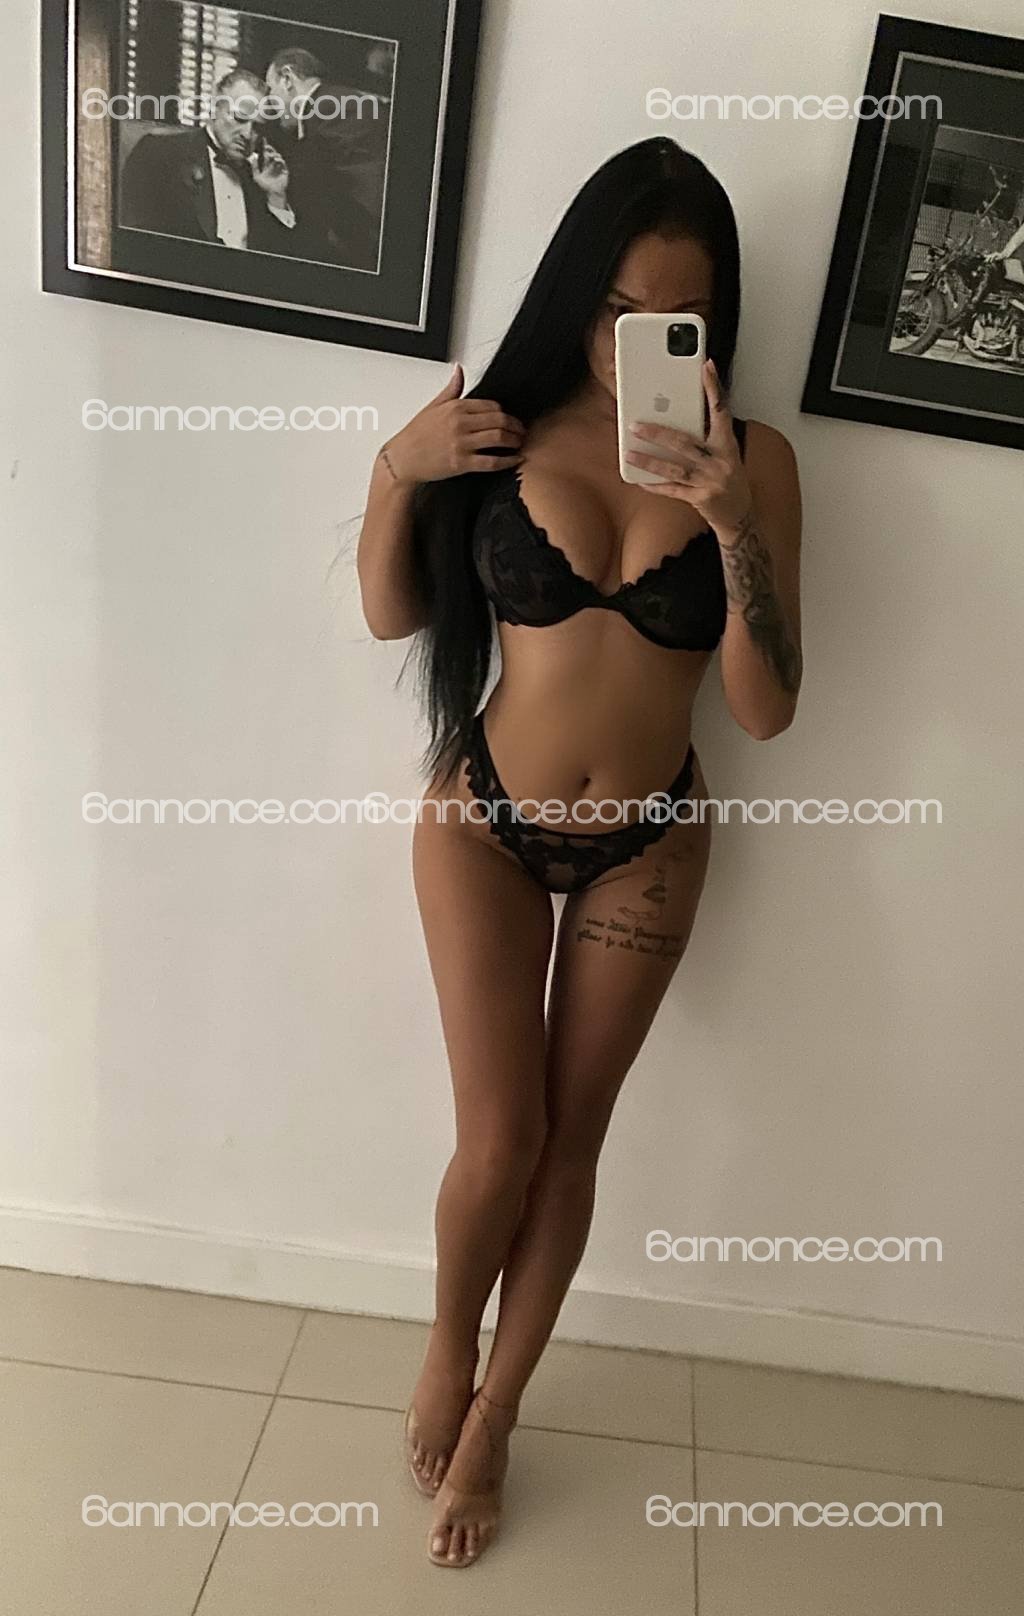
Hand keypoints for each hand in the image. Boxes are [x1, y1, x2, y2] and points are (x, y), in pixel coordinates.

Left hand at [249, 141, 289, 202]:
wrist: (271, 196)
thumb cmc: (263, 189)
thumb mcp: (255, 176)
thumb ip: (254, 167)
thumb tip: (252, 157)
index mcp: (266, 167)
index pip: (265, 155)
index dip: (264, 148)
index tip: (262, 141)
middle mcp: (272, 167)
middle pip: (272, 154)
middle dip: (270, 149)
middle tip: (266, 146)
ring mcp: (278, 169)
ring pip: (278, 157)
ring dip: (274, 154)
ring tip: (270, 154)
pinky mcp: (284, 172)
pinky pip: (283, 163)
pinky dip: (280, 160)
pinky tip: (275, 160)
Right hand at [379, 365, 524, 484]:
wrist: (403, 459)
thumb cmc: (416, 435)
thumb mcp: (433, 406)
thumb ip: (451, 389)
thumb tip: (459, 370)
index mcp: (455, 407)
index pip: (491, 405)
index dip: (505, 412)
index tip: (510, 418)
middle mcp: (460, 423)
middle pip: (499, 420)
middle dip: (516, 426)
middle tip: (521, 431)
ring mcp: (462, 443)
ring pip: (499, 438)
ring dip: (515, 441)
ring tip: (520, 443)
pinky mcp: (462, 463)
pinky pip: (492, 461)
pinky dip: (508, 461)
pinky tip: (515, 459)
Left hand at [625, 359, 752, 534]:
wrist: (739, 514)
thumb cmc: (728, 477)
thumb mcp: (725, 452)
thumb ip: (706, 436)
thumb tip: (676, 417)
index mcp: (728, 444)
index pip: (721, 411)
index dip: (714, 388)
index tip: (706, 367)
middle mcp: (721, 461)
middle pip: (686, 442)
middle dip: (658, 434)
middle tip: (636, 425)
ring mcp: (711, 481)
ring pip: (675, 468)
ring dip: (650, 461)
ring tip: (630, 453)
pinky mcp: (701, 499)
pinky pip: (673, 491)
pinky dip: (655, 486)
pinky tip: (639, 480)